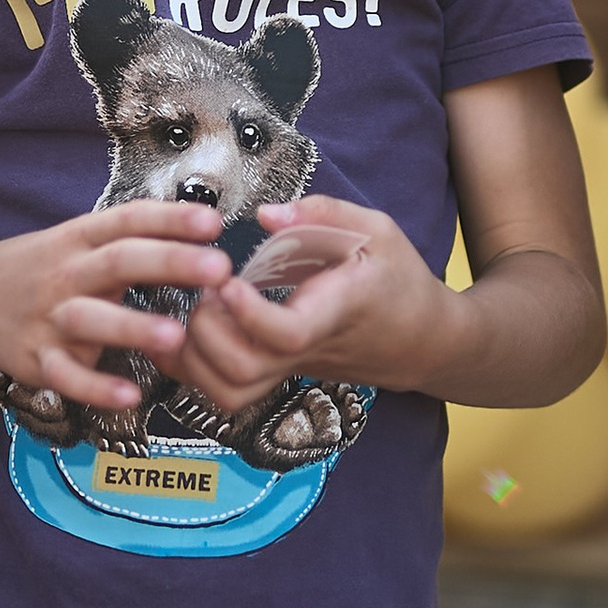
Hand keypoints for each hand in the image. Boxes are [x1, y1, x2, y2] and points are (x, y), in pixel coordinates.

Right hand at [0, 202, 229, 416]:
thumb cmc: (39, 271)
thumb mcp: (72, 242)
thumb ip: (126, 237)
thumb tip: (198, 222)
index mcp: (78, 240)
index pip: (127, 221)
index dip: (169, 219)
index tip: (213, 222)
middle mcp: (65, 275)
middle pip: (118, 262)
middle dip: (169, 263)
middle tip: (218, 269)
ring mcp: (49, 319)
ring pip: (92, 320)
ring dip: (133, 328)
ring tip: (176, 337)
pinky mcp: (36, 361)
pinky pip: (67, 377)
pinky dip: (96, 389)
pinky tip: (130, 397)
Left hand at [169, 197, 453, 415]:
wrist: (420, 341)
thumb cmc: (398, 281)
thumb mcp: (375, 231)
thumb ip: (322, 215)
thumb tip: (265, 214)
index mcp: (334, 311)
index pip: (288, 334)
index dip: (250, 314)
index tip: (230, 280)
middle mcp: (306, 350)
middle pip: (244, 371)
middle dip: (207, 331)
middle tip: (207, 289)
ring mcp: (288, 371)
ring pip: (228, 394)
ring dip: (195, 355)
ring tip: (199, 310)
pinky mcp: (275, 377)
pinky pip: (225, 393)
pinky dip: (191, 369)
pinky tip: (187, 330)